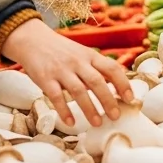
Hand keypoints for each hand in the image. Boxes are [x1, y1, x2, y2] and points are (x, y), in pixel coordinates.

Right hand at [2, 18, 132, 127]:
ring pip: (78, 91)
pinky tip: (71, 123)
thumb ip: (96, 68)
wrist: (32, 39)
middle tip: (116, 116)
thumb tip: (117, 87)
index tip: (131, 98)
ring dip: (89, 109)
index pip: (111, 68)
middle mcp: (77, 62)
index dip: (123, 83)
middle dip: (108, 100)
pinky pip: (56, 97)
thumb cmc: (61, 51)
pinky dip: (64, 111)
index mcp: (90, 55)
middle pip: (97, 81)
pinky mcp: (45, 78)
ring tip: (98, 123)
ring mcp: (61, 70)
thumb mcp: (82, 53)